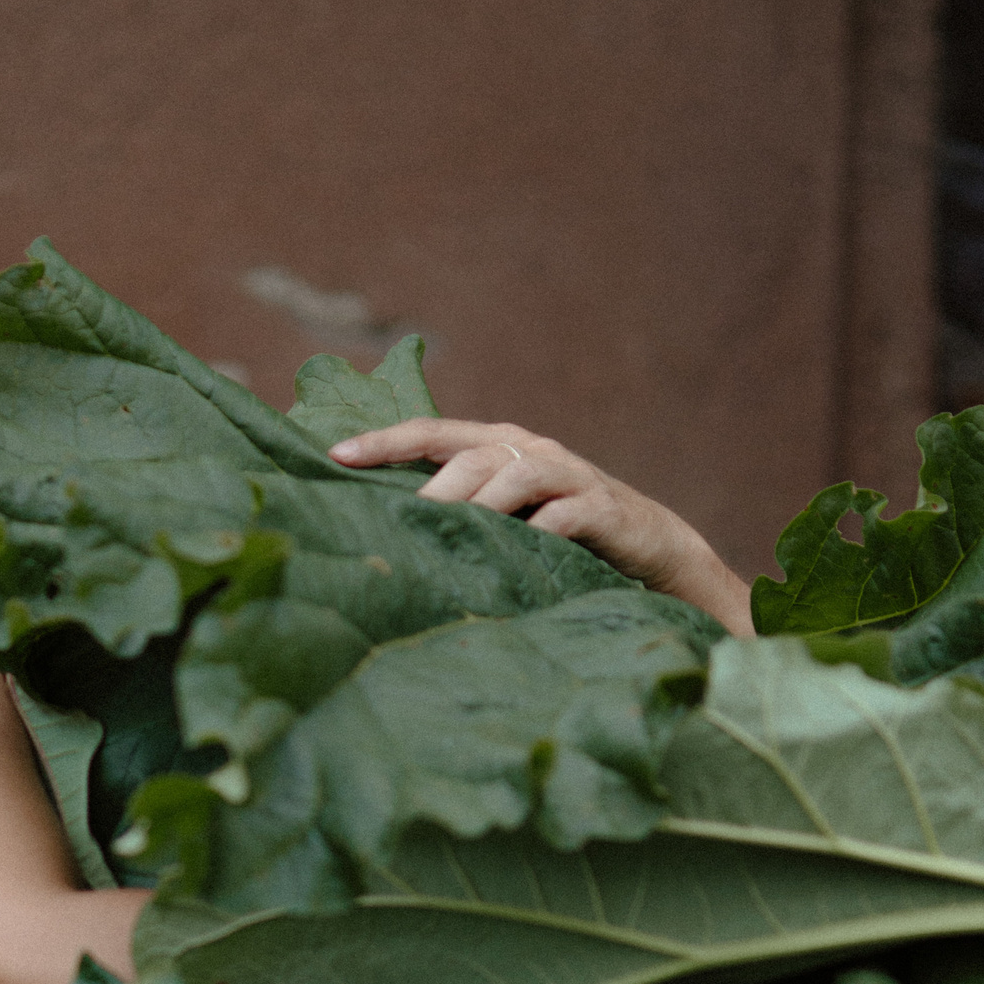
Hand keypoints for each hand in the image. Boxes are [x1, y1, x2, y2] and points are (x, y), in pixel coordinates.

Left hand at [330, 420, 754, 639]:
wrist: (648, 547)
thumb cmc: (557, 537)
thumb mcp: (502, 519)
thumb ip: (456, 514)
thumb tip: (380, 534)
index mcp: (496, 446)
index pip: (431, 433)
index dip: (385, 441)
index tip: (336, 455)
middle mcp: (528, 450)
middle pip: (470, 456)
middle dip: (431, 486)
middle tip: (398, 520)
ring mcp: (568, 475)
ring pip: (514, 476)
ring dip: (479, 504)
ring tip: (449, 531)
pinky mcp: (602, 508)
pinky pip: (566, 514)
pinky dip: (540, 530)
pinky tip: (518, 550)